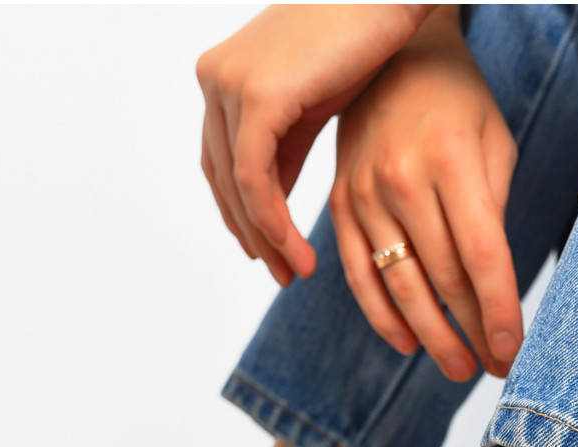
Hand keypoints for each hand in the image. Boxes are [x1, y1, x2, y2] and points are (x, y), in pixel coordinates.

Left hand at [196, 4, 435, 286]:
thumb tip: (270, 202)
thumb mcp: (311, 105)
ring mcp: (230, 83)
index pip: (222, 164)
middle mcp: (216, 77)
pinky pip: (254, 178)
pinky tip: (296, 247)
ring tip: (295, 271)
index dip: (244, 217)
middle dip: (253, 234)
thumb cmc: (361, 42)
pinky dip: (273, 221)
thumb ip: (283, 149)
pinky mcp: (255, 94)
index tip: (273, 255)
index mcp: (224, 77)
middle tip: (284, 274)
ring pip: (236, 185)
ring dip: (266, 237)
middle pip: (222, 179)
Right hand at [331, 8, 520, 379]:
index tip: (513, 350)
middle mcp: (402, 179)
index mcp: (451, 159)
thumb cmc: (456, 101)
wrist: (388, 55)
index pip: (482, 255)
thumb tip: (492, 289)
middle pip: (443, 278)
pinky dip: (382, 317)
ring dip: (432, 337)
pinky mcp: (338, 205)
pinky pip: (359, 275)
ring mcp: (364, 194)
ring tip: (459, 368)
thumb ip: (493, 211)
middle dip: (472, 332)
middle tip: (494, 368)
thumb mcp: (494, 140)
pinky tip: (408, 345)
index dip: (499, 310)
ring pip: (400, 286)